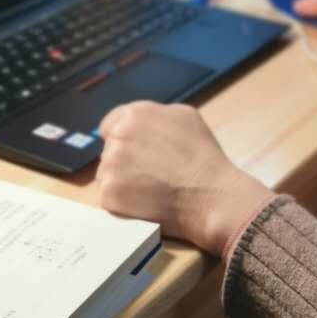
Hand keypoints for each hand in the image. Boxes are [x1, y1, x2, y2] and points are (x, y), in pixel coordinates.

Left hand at [97, 101, 273, 255]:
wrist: (210, 195)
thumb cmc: (202, 156)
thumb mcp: (185, 116)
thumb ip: (156, 114)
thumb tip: (142, 123)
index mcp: (134, 114)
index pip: (110, 125)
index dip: (123, 139)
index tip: (134, 153)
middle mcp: (118, 136)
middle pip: (109, 150)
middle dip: (124, 160)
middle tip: (148, 173)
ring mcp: (111, 165)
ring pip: (106, 174)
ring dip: (121, 181)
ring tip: (148, 190)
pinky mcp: (109, 194)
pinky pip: (109, 198)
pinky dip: (122, 203)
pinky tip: (143, 203)